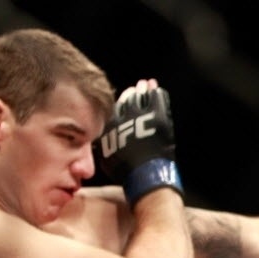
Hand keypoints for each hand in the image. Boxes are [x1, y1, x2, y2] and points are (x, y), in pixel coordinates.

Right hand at [93, 79, 183, 206]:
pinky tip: (158, 89)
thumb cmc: (125, 169)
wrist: (144, 173)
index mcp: (112, 123)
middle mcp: (126, 116)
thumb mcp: (107, 155)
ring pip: (143, 97)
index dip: (122, 101)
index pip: (117, 107)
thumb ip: (105, 142)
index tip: (126, 95)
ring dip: (145, 90)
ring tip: (147, 84)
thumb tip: (100, 140)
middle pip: (130, 99)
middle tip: (138, 86)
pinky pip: (158, 100)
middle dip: (134, 92)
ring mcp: (143, 115)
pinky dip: (158, 93)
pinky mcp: (158, 117)